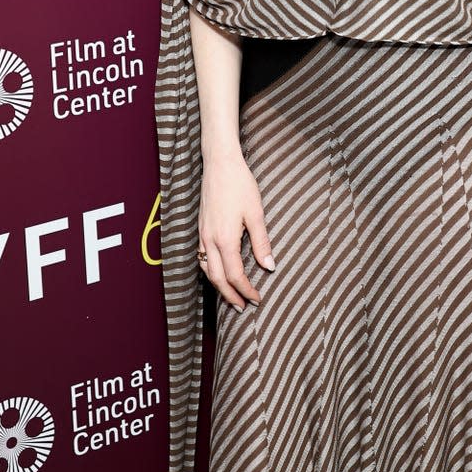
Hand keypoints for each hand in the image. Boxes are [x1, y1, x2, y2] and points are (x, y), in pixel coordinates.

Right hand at [198, 146, 275, 310]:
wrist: (220, 164)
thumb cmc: (240, 185)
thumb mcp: (255, 213)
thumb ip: (262, 242)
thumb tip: (269, 266)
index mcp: (225, 239)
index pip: (234, 275)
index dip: (246, 290)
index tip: (257, 299)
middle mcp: (210, 240)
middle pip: (217, 278)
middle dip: (230, 296)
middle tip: (243, 307)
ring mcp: (202, 234)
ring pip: (207, 270)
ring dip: (219, 286)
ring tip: (231, 296)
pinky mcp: (201, 228)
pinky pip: (202, 258)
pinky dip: (210, 271)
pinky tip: (219, 272)